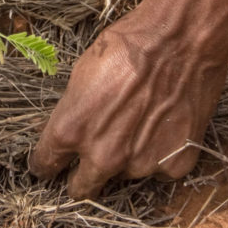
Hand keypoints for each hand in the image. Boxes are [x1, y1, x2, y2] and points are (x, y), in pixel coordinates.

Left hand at [29, 0, 227, 198]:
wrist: (181, 38)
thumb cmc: (129, 45)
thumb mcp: (82, 72)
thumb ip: (73, 111)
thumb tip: (69, 127)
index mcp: (71, 130)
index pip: (46, 164)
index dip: (46, 164)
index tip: (50, 164)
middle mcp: (103, 156)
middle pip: (82, 188)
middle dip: (81, 178)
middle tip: (90, 162)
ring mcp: (141, 164)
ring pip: (124, 174)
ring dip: (127, 158)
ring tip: (141, 121)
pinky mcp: (175, 164)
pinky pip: (160, 169)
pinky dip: (160, 153)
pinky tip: (165, 123)